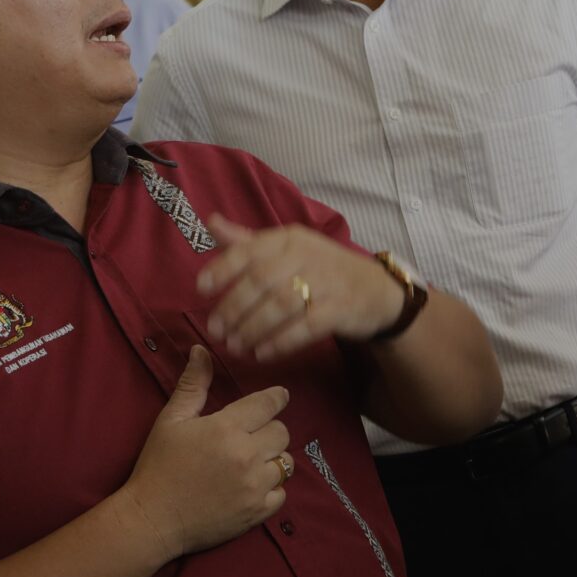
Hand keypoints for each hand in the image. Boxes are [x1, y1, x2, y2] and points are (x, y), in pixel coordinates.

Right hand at [121, 345, 290, 558]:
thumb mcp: (171, 421)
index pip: (269, 403)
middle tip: (251, 436)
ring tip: (250, 462)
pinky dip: (271, 488)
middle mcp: (247, 455)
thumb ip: (193, 385)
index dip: (276, 398)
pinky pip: (282, 493)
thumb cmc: (158, 466)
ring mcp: (255, 486)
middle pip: (282, 432)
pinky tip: (251, 486)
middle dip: (269, 430)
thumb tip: (202, 350)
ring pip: (285, 463)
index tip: (277, 397)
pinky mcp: (257, 512)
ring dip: (272, 459)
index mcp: (226, 428)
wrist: (152, 519)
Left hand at [199, 216, 402, 360]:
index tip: (200, 289)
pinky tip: (262, 354)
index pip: (250, 249)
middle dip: (233, 308)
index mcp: (288, 238)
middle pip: (261, 281)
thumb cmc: (322, 269)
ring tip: (235, 347)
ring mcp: (325, 282)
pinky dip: (281, 342)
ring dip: (253, 329)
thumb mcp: (287, 249)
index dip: (222, 269)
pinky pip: (305, 327)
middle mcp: (306, 255)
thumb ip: (247, 241)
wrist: (376, 291)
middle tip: (215, 332)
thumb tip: (210, 222)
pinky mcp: (340, 310)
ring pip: (280, 306)